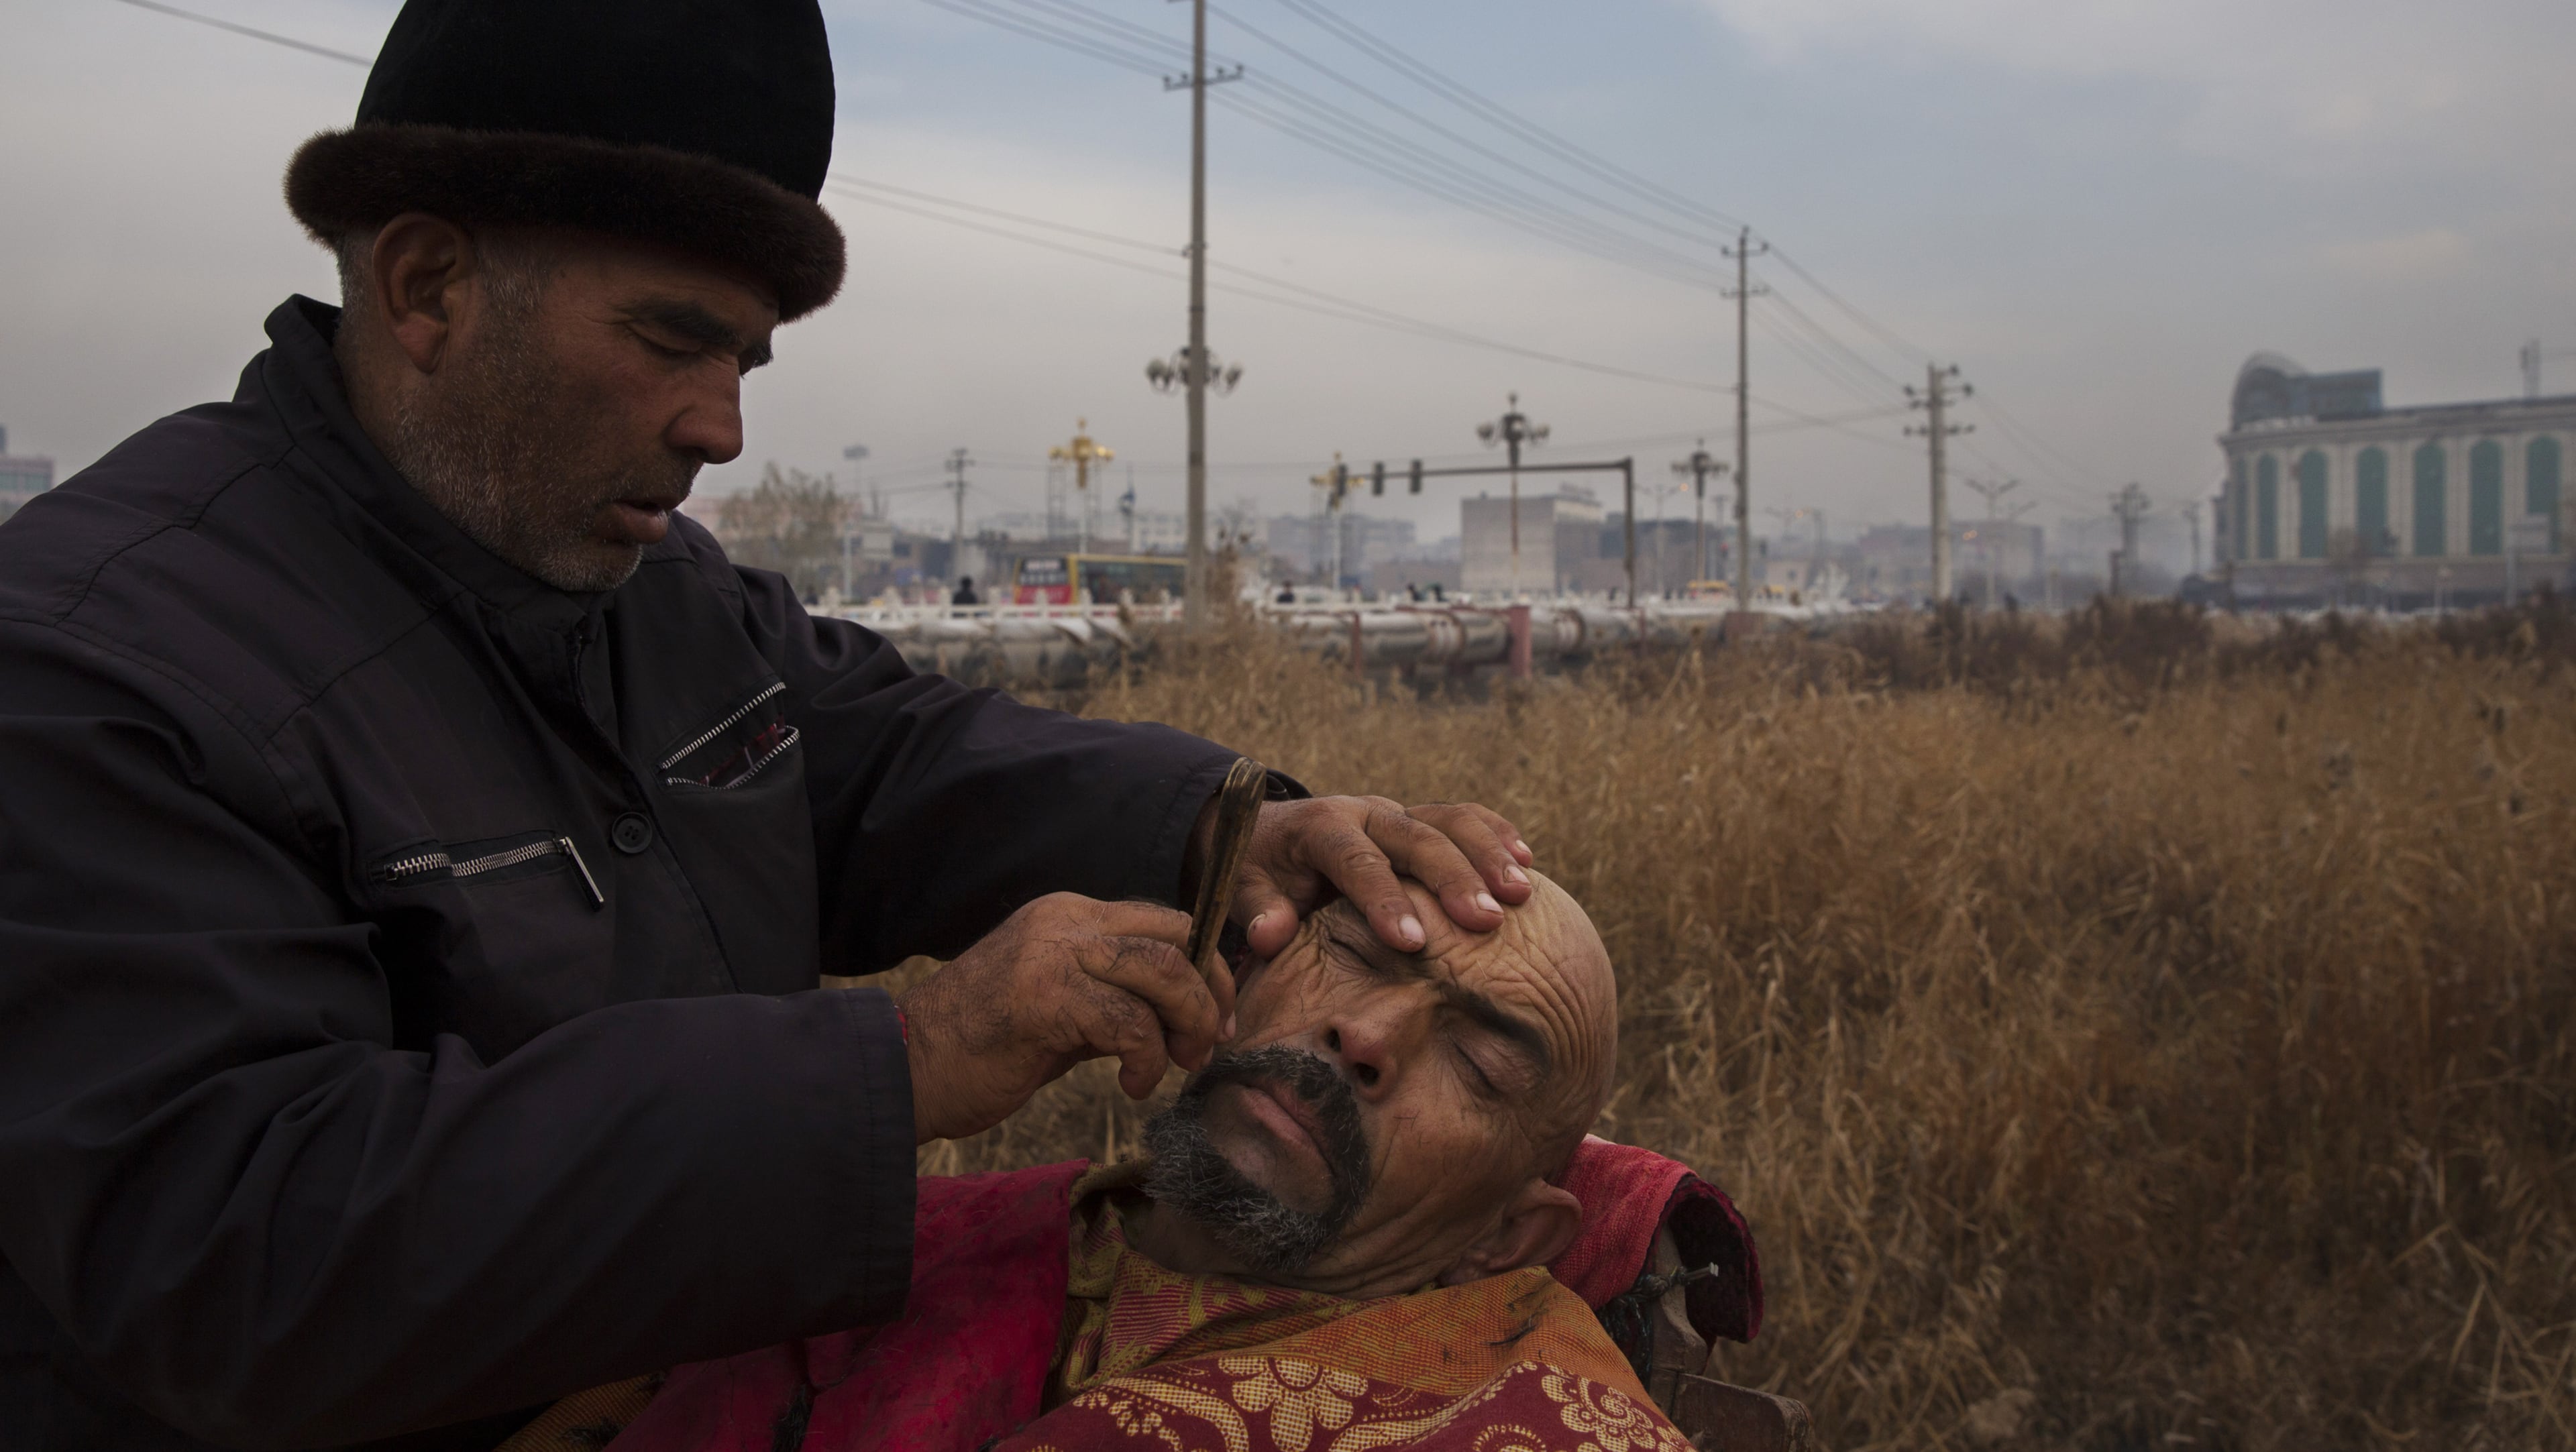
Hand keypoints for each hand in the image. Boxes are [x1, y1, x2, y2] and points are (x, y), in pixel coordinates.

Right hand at [897, 894, 1217, 1143]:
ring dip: (1186, 1024)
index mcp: (1068, 915)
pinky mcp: (1044, 997)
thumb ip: (1113, 996)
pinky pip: (1129, 1022)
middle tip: (1208, 1043)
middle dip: (1208, 991)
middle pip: (1174, 936)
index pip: (1163, 922)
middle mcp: (1064, 922)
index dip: (1203, 967)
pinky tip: (1133, 1085)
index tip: (1215, 1015)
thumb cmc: (980, 1048)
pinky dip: (1147, 1059)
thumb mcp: (1059, 1006)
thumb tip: (1181, 1014)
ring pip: (1161, 970)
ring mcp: (1053, 954)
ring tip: (1176, 1065)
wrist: (907, 1067)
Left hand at [1214, 797, 1535, 958]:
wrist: (1270, 834)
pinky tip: (1526, 863)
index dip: (1383, 898)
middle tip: (1486, 922)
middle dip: (1453, 878)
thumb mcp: (1243, 887)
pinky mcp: (1419, 817)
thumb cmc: (1260, 872)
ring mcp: (1397, 811)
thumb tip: (1271, 935)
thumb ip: (1256, 909)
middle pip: (1415, 836)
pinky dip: (1495, 833)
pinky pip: (1463, 816)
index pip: (1356, 859)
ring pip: (1449, 820)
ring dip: (1487, 855)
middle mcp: (1364, 811)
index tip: (1411, 941)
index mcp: (1320, 827)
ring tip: (1519, 896)